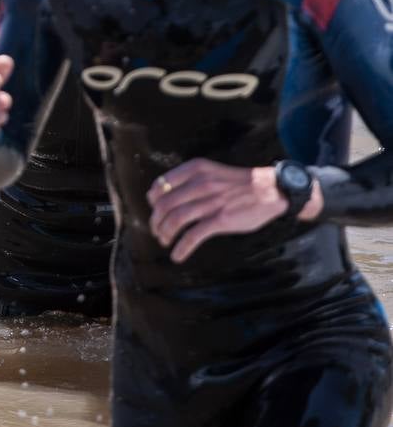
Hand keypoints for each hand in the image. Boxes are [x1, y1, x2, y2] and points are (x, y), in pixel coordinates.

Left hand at [147, 157, 318, 261]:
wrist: (273, 189)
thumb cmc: (239, 183)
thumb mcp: (212, 172)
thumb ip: (191, 180)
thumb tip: (166, 196)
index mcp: (196, 170)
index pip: (161, 185)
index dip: (153, 201)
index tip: (154, 211)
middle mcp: (200, 183)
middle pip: (164, 205)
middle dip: (156, 222)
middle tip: (157, 231)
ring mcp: (211, 202)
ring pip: (175, 220)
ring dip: (165, 234)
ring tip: (165, 242)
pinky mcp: (221, 220)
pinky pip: (193, 236)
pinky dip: (181, 248)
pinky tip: (177, 256)